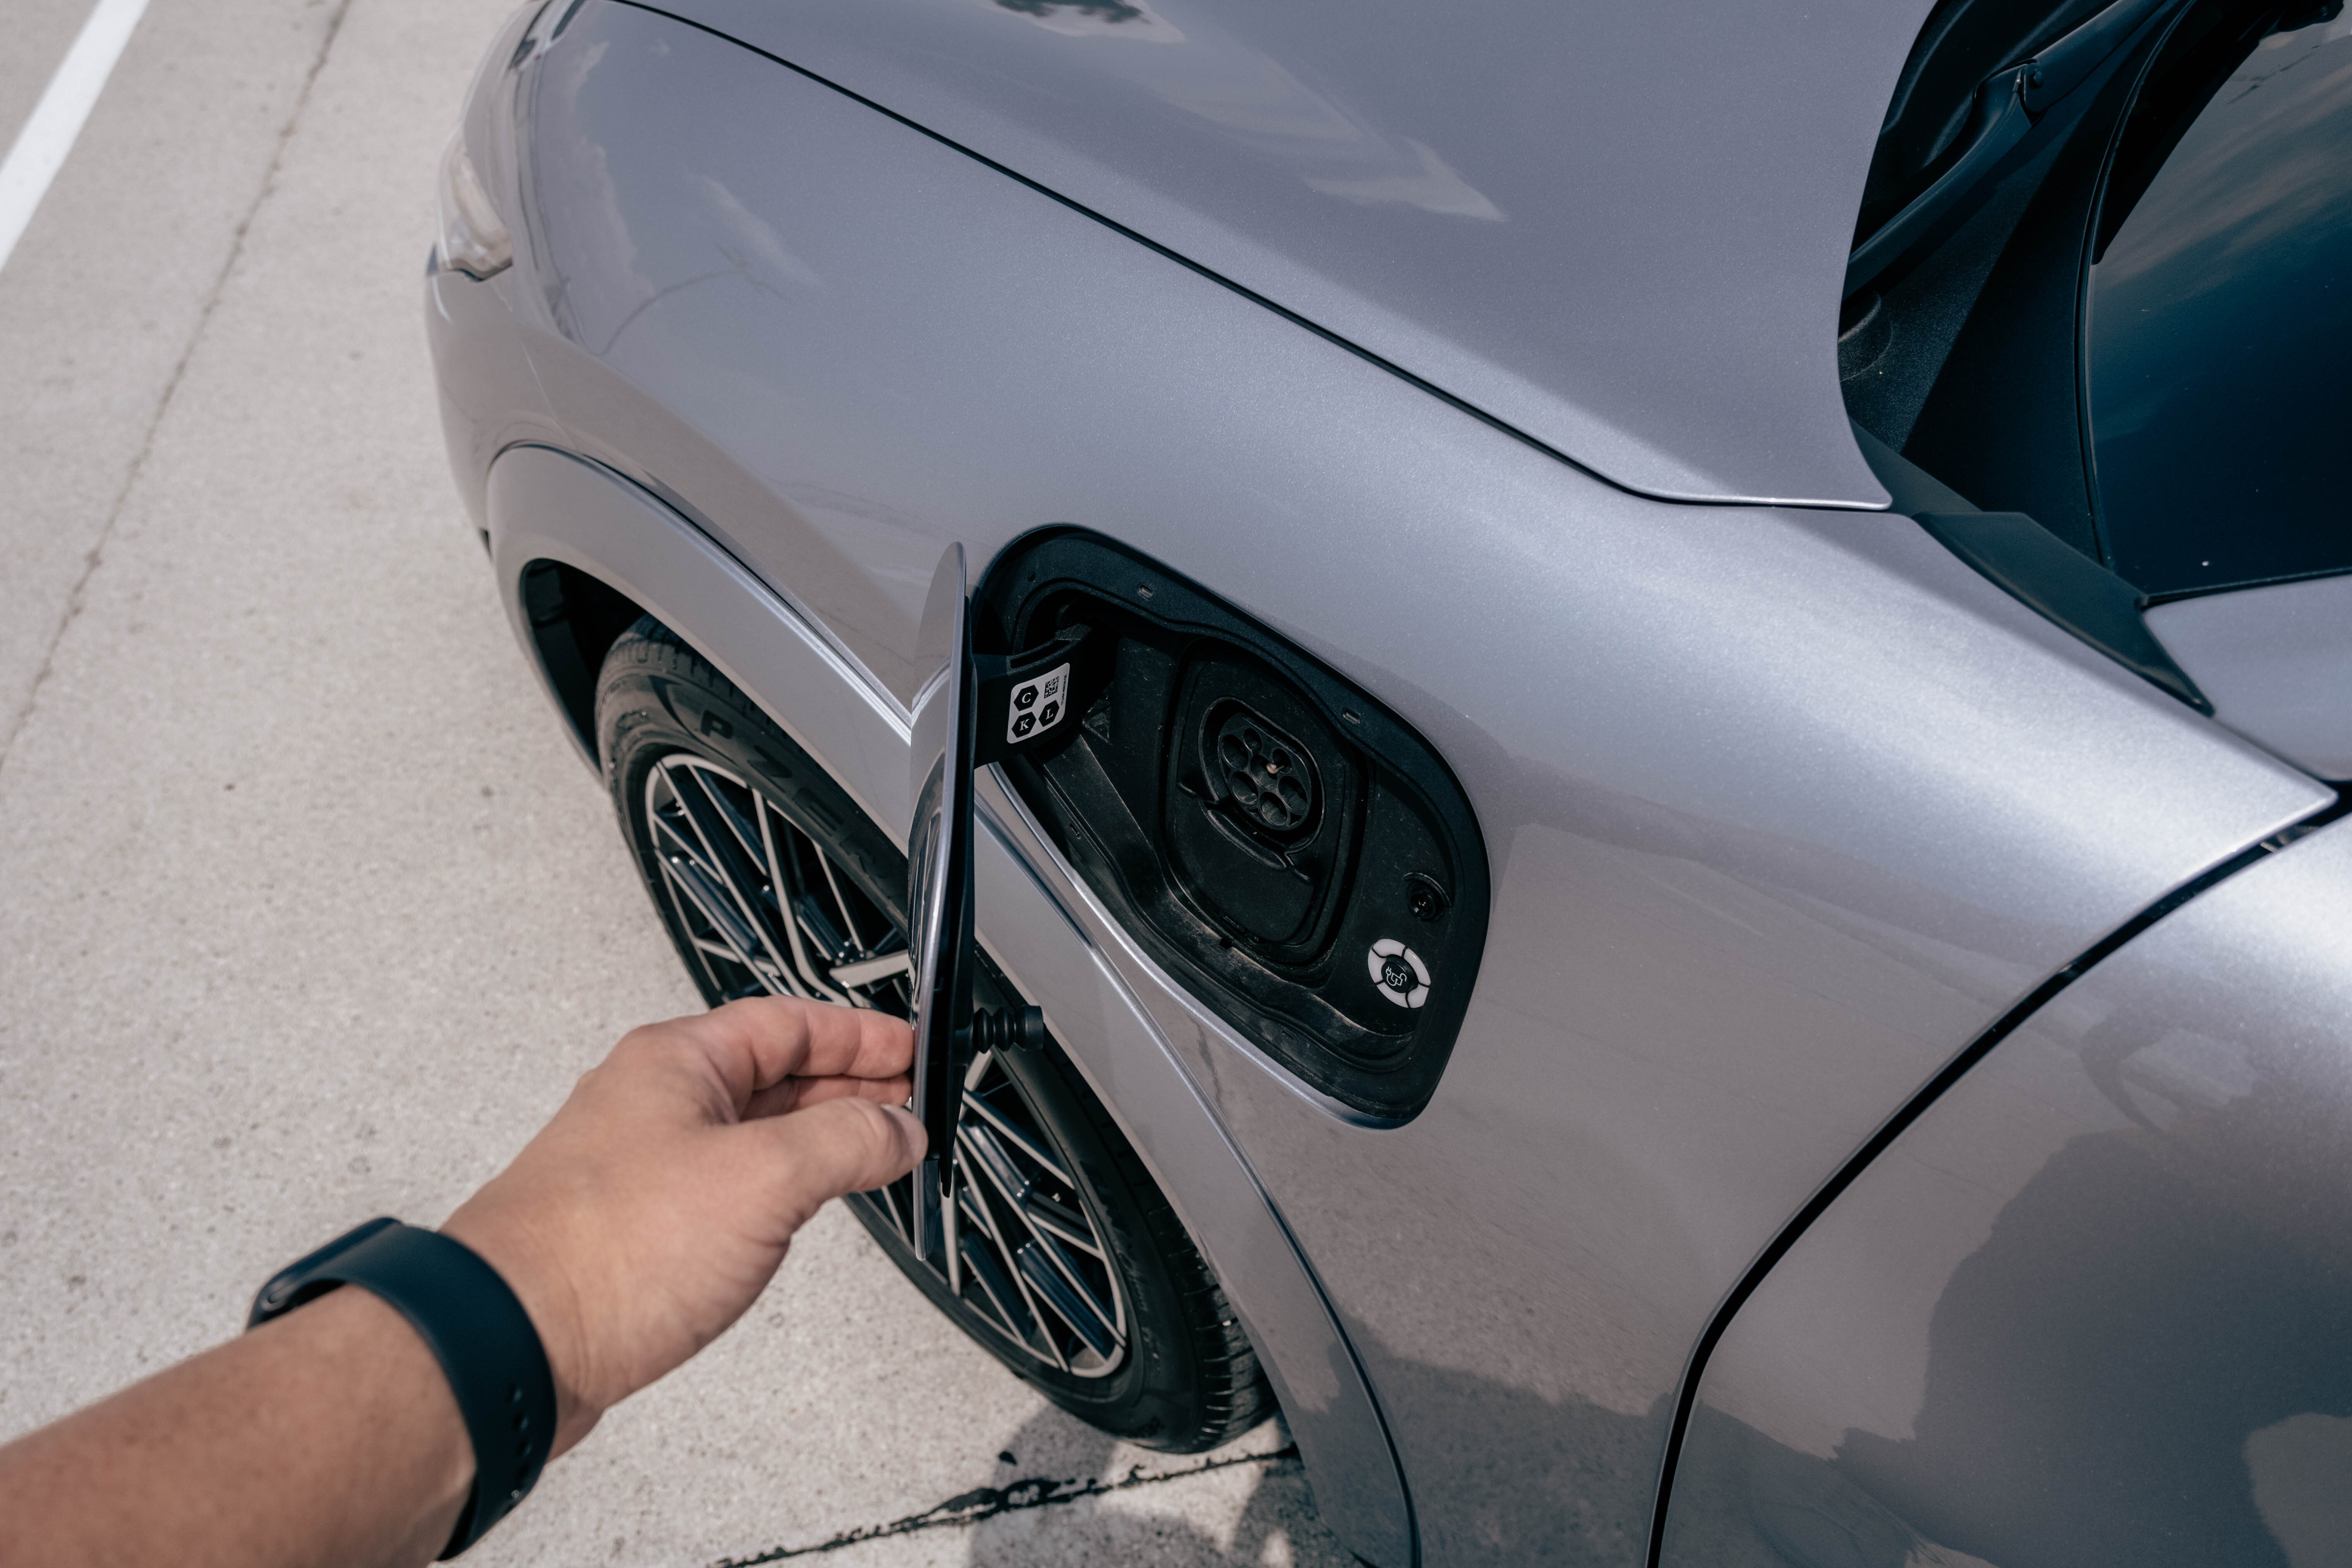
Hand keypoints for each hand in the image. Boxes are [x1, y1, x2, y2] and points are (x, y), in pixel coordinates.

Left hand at [440, 997, 923, 1452]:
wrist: (512, 1344)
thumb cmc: (606, 1251)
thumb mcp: (762, 1178)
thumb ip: (845, 1142)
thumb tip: (897, 1128)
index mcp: (676, 1062)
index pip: (789, 1022)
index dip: (860, 1036)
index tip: (911, 1052)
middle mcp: (652, 1103)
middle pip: (770, 1072)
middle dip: (846, 1085)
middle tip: (905, 1103)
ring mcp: (640, 1166)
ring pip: (747, 1131)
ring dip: (813, 1138)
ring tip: (870, 1153)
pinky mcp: (635, 1228)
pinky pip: (724, 1185)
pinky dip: (776, 1187)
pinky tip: (800, 1210)